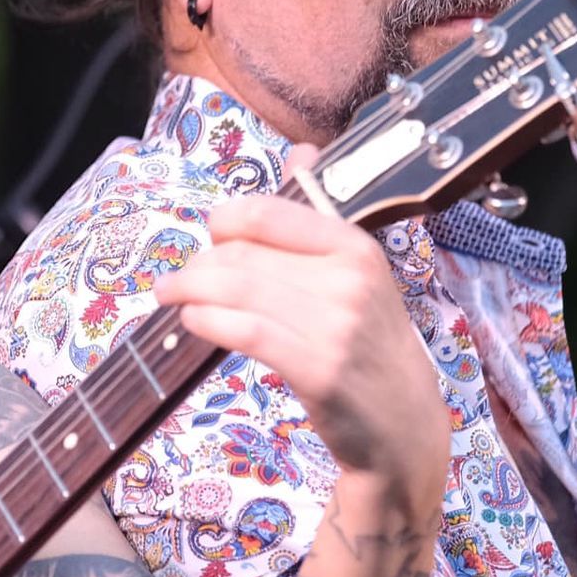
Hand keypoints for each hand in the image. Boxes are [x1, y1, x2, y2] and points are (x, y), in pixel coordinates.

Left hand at [157, 146, 447, 494]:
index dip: (224, 222)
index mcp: (355, 245)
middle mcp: (349, 279)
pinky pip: (243, 331)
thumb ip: (319, 213)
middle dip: (198, 265)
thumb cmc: (368, 344)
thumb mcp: (357, 273)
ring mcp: (336, 325)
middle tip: (179, 280)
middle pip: (241, 254)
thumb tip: (301, 150)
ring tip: (172, 297)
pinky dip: (206, 321)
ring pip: (234, 289)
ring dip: (189, 291)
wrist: (404, 426)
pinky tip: (193, 321)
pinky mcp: (319, 369)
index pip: (265, 213)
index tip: (210, 237)